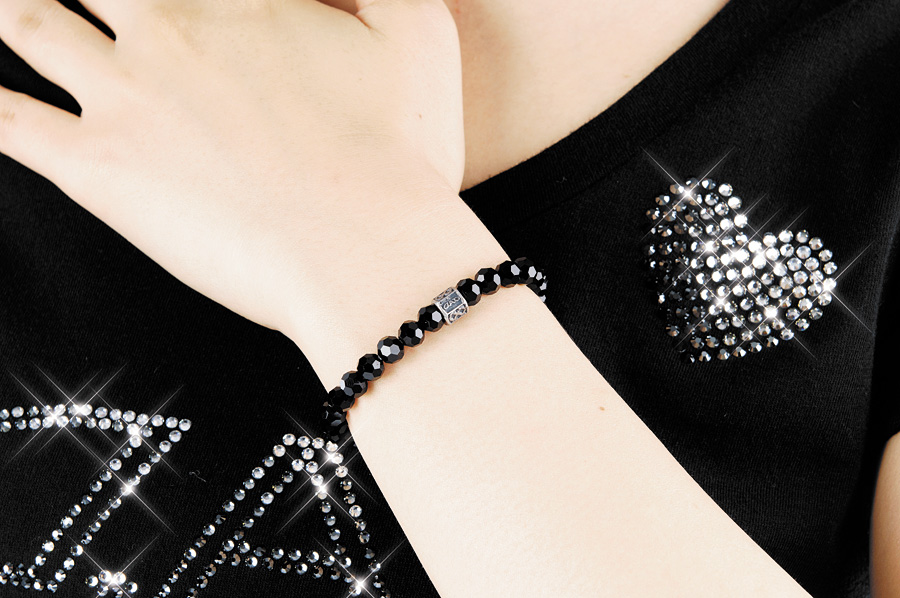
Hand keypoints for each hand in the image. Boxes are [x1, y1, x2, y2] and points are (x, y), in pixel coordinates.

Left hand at [0, 0, 482, 379]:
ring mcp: (123, 96)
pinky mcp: (98, 169)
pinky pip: (6, 123)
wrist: (367, 253)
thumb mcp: (420, 34)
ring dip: (13, 10)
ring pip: (27, 22)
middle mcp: (167, 29)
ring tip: (11, 10)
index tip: (166, 1)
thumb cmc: (402, 155)